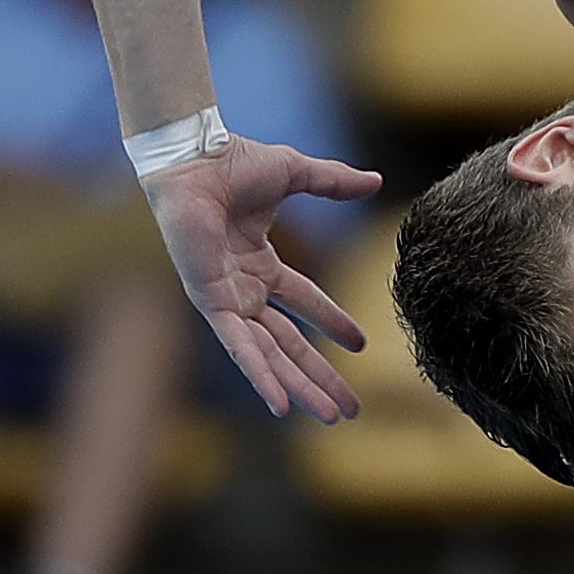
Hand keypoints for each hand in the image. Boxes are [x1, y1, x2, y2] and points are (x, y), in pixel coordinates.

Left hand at [140, 136, 381, 423]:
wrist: (197, 158)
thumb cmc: (235, 160)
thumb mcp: (298, 174)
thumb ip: (334, 183)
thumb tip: (376, 181)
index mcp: (259, 265)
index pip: (303, 301)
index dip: (332, 322)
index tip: (360, 345)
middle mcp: (242, 289)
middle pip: (288, 345)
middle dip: (319, 377)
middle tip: (348, 408)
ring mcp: (227, 299)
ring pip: (269, 356)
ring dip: (299, 386)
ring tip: (330, 415)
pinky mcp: (211, 301)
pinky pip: (240, 347)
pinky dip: (260, 376)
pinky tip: (280, 404)